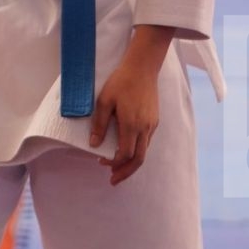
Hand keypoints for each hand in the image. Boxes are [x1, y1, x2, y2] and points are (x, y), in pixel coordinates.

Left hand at [90, 25, 170, 184]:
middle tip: (113, 180)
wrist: (143, 68)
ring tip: (118, 168)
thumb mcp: (103, 100)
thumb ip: (99, 124)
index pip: (125, 154)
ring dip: (132, 163)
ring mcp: (152, 125)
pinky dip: (137, 151)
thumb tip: (94, 144)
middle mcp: (145, 129)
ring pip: (144, 152)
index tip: (101, 163)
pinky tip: (127, 149)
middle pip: (138, 160)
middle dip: (125, 172)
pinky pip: (147, 142)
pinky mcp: (155, 120)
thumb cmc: (121, 82)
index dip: (114, 163)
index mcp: (131, 125)